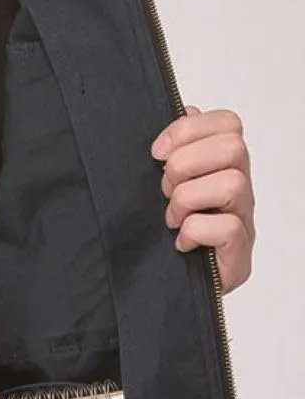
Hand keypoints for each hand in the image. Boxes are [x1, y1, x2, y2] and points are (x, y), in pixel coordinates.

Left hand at [151, 105, 254, 294]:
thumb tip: (183, 108)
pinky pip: (227, 227)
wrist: (162, 290)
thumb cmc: (160, 235)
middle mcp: (239, 190)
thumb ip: (173, 149)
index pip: (228, 123)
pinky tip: (180, 243)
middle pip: (233, 147)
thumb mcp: (159, 187)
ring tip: (171, 219)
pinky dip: (195, 232)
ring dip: (188, 199)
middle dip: (187, 164)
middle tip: (164, 190)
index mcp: (221, 168)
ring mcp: (243, 222)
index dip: (189, 129)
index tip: (156, 152)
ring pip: (231, 183)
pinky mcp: (238, 256)